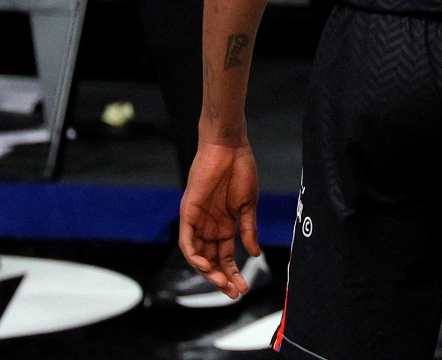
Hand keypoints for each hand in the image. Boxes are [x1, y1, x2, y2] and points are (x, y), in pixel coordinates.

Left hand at [179, 142, 260, 297]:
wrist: (229, 148)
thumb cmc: (241, 171)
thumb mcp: (248, 206)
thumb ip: (248, 230)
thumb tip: (255, 254)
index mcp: (225, 224)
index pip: (226, 255)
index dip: (233, 272)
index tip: (243, 287)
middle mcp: (209, 226)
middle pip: (213, 259)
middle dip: (222, 277)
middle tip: (234, 292)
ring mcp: (198, 220)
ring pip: (199, 254)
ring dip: (209, 271)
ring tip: (222, 283)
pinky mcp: (188, 212)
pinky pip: (187, 240)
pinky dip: (194, 255)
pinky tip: (205, 265)